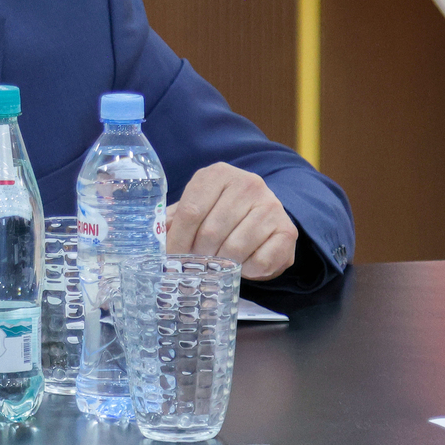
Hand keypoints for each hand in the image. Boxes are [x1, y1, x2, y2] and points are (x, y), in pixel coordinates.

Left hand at [164, 162, 296, 281]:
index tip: (171, 258)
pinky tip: (244, 264)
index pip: (191, 211)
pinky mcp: (287, 230)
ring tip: (218, 264)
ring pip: (235, 248)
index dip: (178, 240)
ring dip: (223, 264)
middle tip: (196, 266)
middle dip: (199, 256)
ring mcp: (271, 205)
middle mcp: (248, 184)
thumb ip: (174, 220)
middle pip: (211, 231)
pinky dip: (248, 271)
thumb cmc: (220, 213)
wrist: (262, 215)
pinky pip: (260, 261)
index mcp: (218, 174)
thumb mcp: (196, 207)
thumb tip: (157, 242)